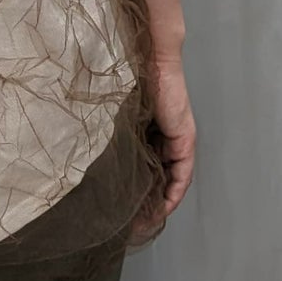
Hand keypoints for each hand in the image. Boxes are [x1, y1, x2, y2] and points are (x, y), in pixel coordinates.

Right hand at [130, 53, 195, 242]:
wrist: (150, 58)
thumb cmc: (130, 77)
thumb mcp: (118, 114)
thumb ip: (116, 132)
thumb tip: (97, 155)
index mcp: (151, 131)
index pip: (148, 167)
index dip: (141, 191)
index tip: (128, 211)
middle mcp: (168, 138)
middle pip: (162, 177)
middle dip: (150, 202)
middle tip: (135, 222)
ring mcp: (179, 139)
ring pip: (172, 178)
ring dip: (162, 200)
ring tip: (147, 219)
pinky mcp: (184, 138)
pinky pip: (182, 173)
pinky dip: (174, 190)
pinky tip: (164, 204)